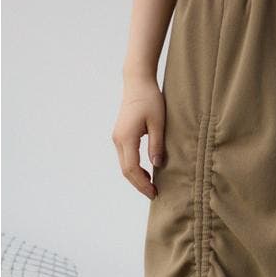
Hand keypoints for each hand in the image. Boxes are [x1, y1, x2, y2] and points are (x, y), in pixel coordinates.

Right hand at [112, 78, 166, 199]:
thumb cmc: (150, 99)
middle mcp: (118, 139)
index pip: (132, 169)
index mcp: (127, 137)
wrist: (137, 82)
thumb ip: (157, 145)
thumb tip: (157, 165)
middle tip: (154, 194)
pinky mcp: (120, 136)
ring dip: (137, 178)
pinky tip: (146, 173)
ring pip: (124, 165)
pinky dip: (134, 169)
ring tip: (152, 186)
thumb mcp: (158, 123)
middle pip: (126, 171)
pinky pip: (125, 158)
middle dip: (139, 185)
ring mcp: (117, 138)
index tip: (154, 193)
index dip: (142, 184)